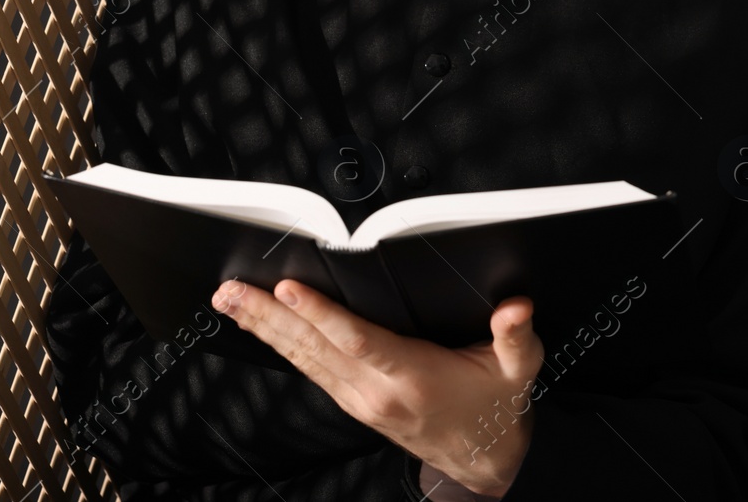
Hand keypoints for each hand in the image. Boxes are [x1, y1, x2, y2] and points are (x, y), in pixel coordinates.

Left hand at [213, 278, 542, 496]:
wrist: (483, 458)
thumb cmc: (494, 408)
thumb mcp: (518, 370)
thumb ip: (516, 336)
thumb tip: (516, 309)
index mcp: (410, 376)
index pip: (355, 340)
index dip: (320, 313)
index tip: (287, 289)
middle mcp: (375, 390)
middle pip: (312, 347)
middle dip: (267, 316)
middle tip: (230, 291)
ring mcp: (358, 399)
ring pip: (302, 359)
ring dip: (264, 328)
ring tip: (230, 302)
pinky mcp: (353, 402)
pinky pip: (309, 369)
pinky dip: (282, 344)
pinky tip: (263, 327)